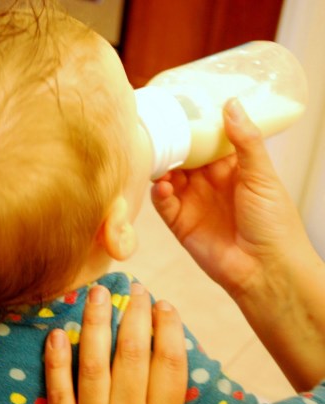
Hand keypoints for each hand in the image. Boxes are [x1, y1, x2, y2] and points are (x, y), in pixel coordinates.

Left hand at [44, 284, 186, 403]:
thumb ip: (169, 402)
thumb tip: (171, 353)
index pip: (170, 365)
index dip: (169, 330)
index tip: (163, 304)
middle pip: (132, 356)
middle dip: (134, 316)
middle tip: (135, 286)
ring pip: (94, 366)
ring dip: (96, 325)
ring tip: (97, 293)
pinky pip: (59, 394)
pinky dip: (57, 363)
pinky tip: (56, 334)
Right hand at [151, 98, 313, 298]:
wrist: (266, 270)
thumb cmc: (274, 223)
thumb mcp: (262, 175)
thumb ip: (244, 141)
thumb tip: (231, 104)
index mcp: (231, 169)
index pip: (207, 141)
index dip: (195, 127)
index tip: (181, 109)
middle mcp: (209, 184)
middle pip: (183, 157)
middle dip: (172, 145)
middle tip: (160, 131)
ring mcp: (193, 203)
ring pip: (168, 177)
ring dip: (162, 167)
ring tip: (159, 159)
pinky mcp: (180, 223)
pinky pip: (163, 203)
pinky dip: (159, 193)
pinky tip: (162, 186)